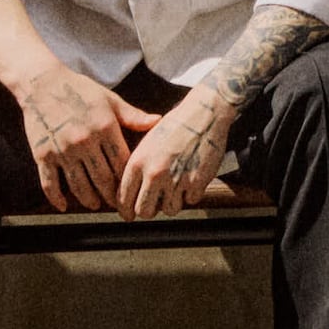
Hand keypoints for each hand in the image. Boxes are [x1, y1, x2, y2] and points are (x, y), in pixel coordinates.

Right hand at [8, 64, 139, 213]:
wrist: (42, 83)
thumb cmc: (80, 90)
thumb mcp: (110, 100)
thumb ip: (132, 116)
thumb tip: (158, 121)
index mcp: (105, 128)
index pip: (122, 164)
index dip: (128, 181)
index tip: (133, 191)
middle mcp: (85, 142)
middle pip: (103, 179)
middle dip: (112, 197)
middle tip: (118, 207)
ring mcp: (62, 150)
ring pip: (79, 186)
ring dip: (88, 200)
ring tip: (94, 205)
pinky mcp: (42, 155)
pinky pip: (50, 184)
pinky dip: (56, 198)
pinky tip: (64, 206)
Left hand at [113, 83, 236, 217]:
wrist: (204, 114)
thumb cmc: (175, 126)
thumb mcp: (147, 143)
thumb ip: (137, 168)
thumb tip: (129, 194)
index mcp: (138, 162)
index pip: (124, 199)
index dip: (127, 211)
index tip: (130, 214)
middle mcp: (154, 173)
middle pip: (145, 212)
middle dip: (149, 210)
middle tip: (155, 204)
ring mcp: (176, 179)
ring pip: (169, 210)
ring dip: (172, 203)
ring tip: (176, 188)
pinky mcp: (197, 182)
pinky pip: (190, 201)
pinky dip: (191, 194)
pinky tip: (192, 179)